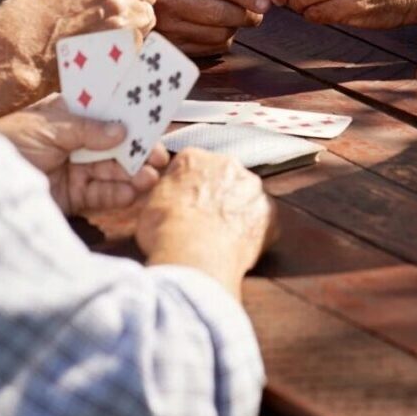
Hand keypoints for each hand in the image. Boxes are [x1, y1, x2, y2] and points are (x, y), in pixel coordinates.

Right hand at [0, 0, 156, 117]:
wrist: (15, 57)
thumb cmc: (24, 21)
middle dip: (135, 3)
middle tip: (113, 19)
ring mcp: (123, 14)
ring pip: (148, 16)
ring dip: (135, 26)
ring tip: (107, 38)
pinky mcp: (127, 42)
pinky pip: (142, 41)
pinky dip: (129, 47)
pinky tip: (106, 52)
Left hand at [0, 94, 168, 215]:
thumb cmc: (9, 143)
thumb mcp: (48, 127)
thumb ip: (87, 130)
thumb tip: (122, 130)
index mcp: (68, 115)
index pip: (105, 112)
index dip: (129, 114)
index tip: (154, 118)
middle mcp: (75, 142)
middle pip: (114, 144)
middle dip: (137, 149)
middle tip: (160, 156)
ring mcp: (74, 170)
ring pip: (111, 170)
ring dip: (132, 173)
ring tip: (150, 177)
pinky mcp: (71, 197)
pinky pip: (100, 195)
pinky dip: (117, 194)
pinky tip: (132, 193)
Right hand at [136, 148, 276, 298]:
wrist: (194, 257)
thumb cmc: (166, 231)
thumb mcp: (147, 205)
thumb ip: (162, 191)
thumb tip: (165, 193)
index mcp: (195, 158)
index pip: (192, 166)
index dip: (188, 187)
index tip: (185, 205)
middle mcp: (227, 164)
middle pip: (222, 177)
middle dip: (216, 196)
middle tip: (204, 222)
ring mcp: (252, 188)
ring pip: (245, 197)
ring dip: (237, 212)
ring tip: (220, 239)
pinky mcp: (269, 214)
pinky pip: (262, 222)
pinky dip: (253, 233)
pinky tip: (238, 249)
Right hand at [152, 0, 268, 55]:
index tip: (265, 3)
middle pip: (221, 14)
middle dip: (246, 15)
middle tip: (257, 13)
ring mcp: (168, 26)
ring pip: (219, 34)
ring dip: (235, 28)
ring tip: (235, 19)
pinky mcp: (173, 46)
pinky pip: (211, 48)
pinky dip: (223, 40)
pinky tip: (219, 29)